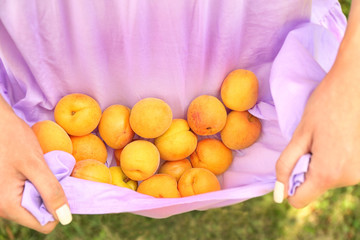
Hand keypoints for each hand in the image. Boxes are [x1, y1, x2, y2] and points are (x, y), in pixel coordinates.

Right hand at [0, 95, 71, 232]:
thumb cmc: (13, 139)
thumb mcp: (36, 164)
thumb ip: (50, 191)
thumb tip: (65, 218)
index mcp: (7, 205)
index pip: (43, 224)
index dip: (57, 208)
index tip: (59, 186)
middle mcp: (1, 207)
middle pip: (37, 214)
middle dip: (48, 196)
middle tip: (47, 173)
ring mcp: (2, 198)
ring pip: (33, 203)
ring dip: (42, 189)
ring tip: (38, 169)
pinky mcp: (4, 189)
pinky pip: (26, 194)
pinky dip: (34, 183)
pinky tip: (32, 168)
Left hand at [274, 0, 359, 207]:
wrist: (356, 83)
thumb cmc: (325, 105)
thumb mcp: (299, 135)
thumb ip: (286, 166)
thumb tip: (280, 194)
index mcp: (328, 174)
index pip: (299, 200)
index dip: (289, 186)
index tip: (291, 166)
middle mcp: (350, 178)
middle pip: (315, 186)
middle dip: (308, 167)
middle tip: (314, 141)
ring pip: (329, 177)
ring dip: (324, 161)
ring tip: (329, 136)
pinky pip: (343, 168)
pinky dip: (337, 157)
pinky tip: (340, 136)